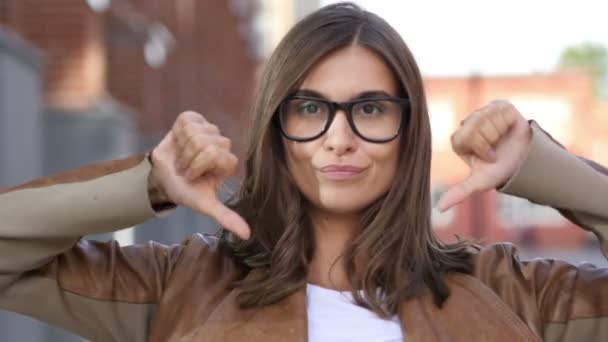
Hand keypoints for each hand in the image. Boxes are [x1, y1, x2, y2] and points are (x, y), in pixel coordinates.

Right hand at [149, 111, 249, 238]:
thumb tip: (247, 235)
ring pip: (195, 131)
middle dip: (188, 158)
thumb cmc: (185, 191)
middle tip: (184, 169)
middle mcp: (222, 144)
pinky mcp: (193, 119)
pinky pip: (186, 121)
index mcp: (228, 162)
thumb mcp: (204, 205)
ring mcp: (208, 130)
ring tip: (180, 157)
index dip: (198, 165)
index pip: (216, 153)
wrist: (162, 178)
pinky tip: (177, 142)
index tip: (191, 177)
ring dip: (181, 148)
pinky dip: (177, 133)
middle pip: (205, 142)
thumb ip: (226, 217)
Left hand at [436, 100, 532, 212]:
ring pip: (487, 116)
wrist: (527, 161)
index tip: (489, 157)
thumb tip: (439, 209)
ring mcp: (483, 113)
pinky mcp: (499, 105)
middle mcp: (467, 125)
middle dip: (489, 140)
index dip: (480, 148)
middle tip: (497, 148)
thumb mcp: (480, 182)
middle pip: (473, 125)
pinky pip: (500, 109)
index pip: (463, 137)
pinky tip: (510, 127)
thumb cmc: (502, 170)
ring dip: (499, 131)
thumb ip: (459, 192)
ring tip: (504, 138)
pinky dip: (508, 121)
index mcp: (459, 141)